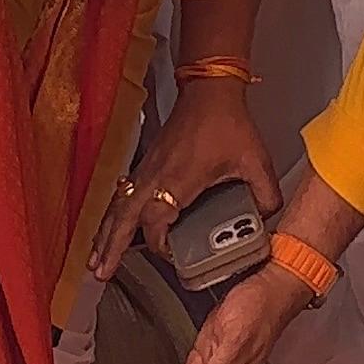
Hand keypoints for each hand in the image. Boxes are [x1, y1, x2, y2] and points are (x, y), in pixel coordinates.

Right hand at [91, 84, 282, 283]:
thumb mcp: (255, 160)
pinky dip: (112, 215)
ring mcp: (146, 169)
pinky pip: (122, 195)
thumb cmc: (226, 122)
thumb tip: (267, 218)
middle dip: (110, 246)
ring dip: (105, 233)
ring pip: (117, 208)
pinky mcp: (146, 163)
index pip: (156, 222)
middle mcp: (155, 176)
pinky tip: (109, 228)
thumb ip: (265, 194)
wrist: (209, 90)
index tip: (171, 257)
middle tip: (100, 273)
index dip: (159, 244)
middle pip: (123, 218)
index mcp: (179, 179)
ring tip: (95, 260)